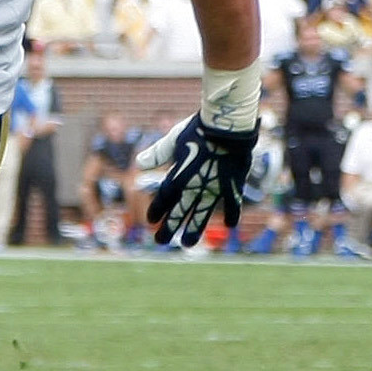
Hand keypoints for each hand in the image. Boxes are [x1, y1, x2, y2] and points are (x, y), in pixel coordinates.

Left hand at [136, 115, 258, 247]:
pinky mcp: (232, 187)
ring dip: (194, 230)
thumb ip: (158, 153)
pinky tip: (229, 226)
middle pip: (178, 213)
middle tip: (161, 240)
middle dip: (169, 228)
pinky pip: (232, 205)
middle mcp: (193, 188)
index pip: (163, 199)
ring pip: (202, 216)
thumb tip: (139, 163)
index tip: (151, 221)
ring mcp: (214, 190)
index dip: (156, 211)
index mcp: (177, 177)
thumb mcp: (174, 139)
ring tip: (188, 244)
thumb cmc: (198, 129)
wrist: (226, 127)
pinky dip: (232, 215)